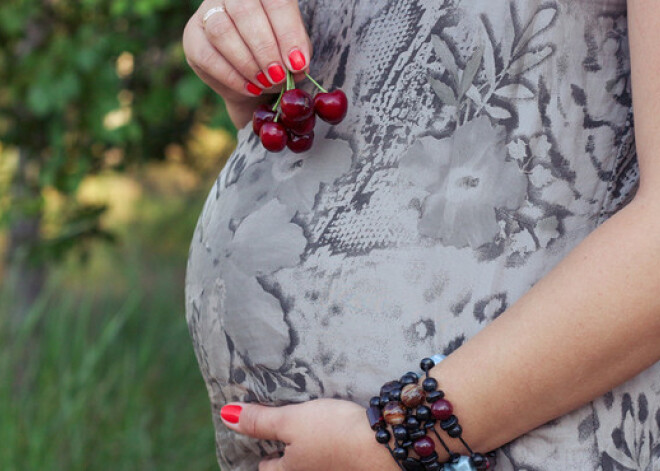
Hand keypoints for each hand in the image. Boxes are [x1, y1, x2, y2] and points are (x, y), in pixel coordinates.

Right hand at [183, 0, 311, 126]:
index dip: (288, 32)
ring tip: (265, 83)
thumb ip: (298, 55)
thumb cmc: (276, 56)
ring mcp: (208, 12)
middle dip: (265, 48)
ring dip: (247, 62)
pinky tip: (250, 88)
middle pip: (245, 10)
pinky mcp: (192, 37)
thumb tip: (297, 66)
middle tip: (279, 75)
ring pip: (221, 31)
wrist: (252, 79)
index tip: (298, 63)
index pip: (276, 1)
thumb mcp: (293, 53)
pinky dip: (232, 77)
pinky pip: (207, 56)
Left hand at [219, 399, 399, 470]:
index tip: (268, 431)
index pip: (265, 467)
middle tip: (289, 427)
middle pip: (289, 466)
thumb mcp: (293, 421)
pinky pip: (330, 458)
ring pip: (311, 461)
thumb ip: (260, 421)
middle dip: (286, 450)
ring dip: (309, 447)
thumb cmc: (335, 433)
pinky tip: (337, 430)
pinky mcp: (351, 466)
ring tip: (313, 426)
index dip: (264, 448)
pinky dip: (329, 448)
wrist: (387, 446)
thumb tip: (226, 415)